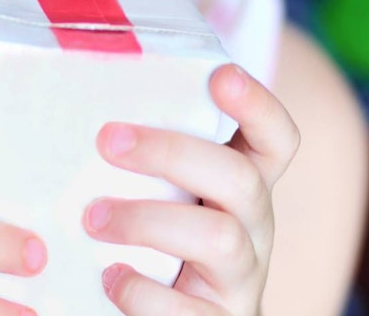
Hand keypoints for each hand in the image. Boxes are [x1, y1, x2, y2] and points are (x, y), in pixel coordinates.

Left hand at [85, 64, 299, 315]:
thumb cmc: (167, 245)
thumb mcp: (176, 197)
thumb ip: (158, 162)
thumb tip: (90, 103)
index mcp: (247, 187)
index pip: (277, 140)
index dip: (259, 105)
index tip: (221, 75)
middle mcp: (254, 228)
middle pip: (240, 179)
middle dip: (172, 152)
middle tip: (108, 140)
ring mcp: (241, 279)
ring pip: (219, 238)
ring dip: (149, 221)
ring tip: (93, 217)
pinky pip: (190, 310)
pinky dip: (144, 292)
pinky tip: (109, 277)